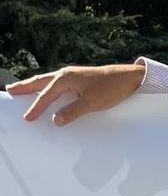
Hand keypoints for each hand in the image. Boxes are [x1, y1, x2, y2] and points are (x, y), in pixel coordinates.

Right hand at [5, 62, 145, 125]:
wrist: (127, 78)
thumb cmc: (111, 89)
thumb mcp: (92, 103)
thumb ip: (73, 112)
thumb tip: (55, 121)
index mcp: (65, 79)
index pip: (46, 96)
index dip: (36, 108)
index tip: (27, 119)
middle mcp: (65, 74)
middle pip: (40, 82)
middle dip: (24, 87)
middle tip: (9, 90)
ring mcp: (71, 76)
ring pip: (47, 81)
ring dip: (34, 86)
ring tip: (21, 90)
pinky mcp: (78, 79)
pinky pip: (57, 84)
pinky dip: (47, 87)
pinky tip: (47, 91)